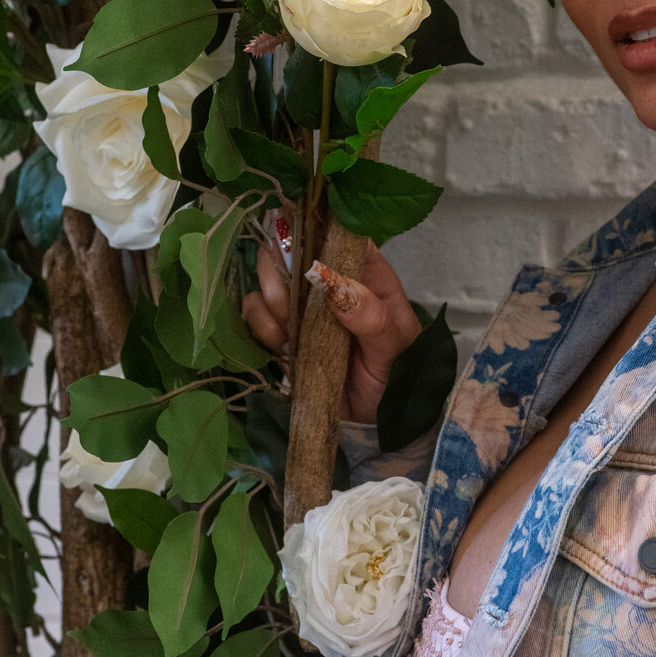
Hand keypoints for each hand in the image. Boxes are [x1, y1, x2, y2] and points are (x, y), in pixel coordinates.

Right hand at [242, 240, 422, 425]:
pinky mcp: (285, 332)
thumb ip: (371, 317)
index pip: (340, 232)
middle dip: (282, 270)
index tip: (302, 251)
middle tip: (288, 303)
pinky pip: (257, 312)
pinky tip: (280, 345)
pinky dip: (260, 324)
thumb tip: (335, 283)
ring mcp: (306, 307)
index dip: (316, 229)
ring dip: (270, 299)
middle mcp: (333, 283)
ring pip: (270, 277)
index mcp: (368, 275)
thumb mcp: (394, 350)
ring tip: (287, 331)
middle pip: (294, 247)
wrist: (376, 427)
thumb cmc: (398, 380)